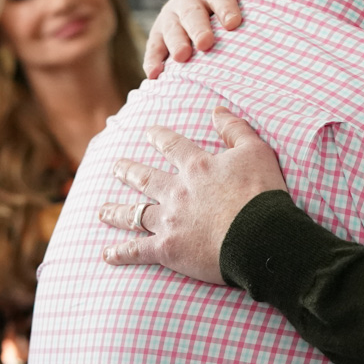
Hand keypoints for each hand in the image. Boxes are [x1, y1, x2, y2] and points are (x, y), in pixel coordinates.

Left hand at [99, 107, 287, 282]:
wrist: (259, 236)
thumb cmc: (261, 194)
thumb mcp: (257, 152)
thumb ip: (236, 129)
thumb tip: (217, 109)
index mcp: (197, 167)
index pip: (173, 147)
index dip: (160, 137)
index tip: (149, 132)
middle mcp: (177, 191)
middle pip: (146, 179)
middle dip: (129, 172)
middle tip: (115, 167)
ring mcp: (169, 220)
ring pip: (135, 213)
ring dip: (117, 211)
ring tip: (102, 211)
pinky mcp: (168, 249)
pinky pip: (138, 250)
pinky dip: (122, 253)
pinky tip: (107, 254)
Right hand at [144, 0, 264, 78]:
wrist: (211, 0)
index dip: (225, 7)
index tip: (233, 24)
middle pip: (192, 12)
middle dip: (198, 28)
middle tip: (205, 43)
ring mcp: (171, 16)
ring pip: (171, 29)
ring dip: (176, 43)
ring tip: (182, 58)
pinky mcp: (158, 34)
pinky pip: (154, 47)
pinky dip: (152, 61)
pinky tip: (154, 75)